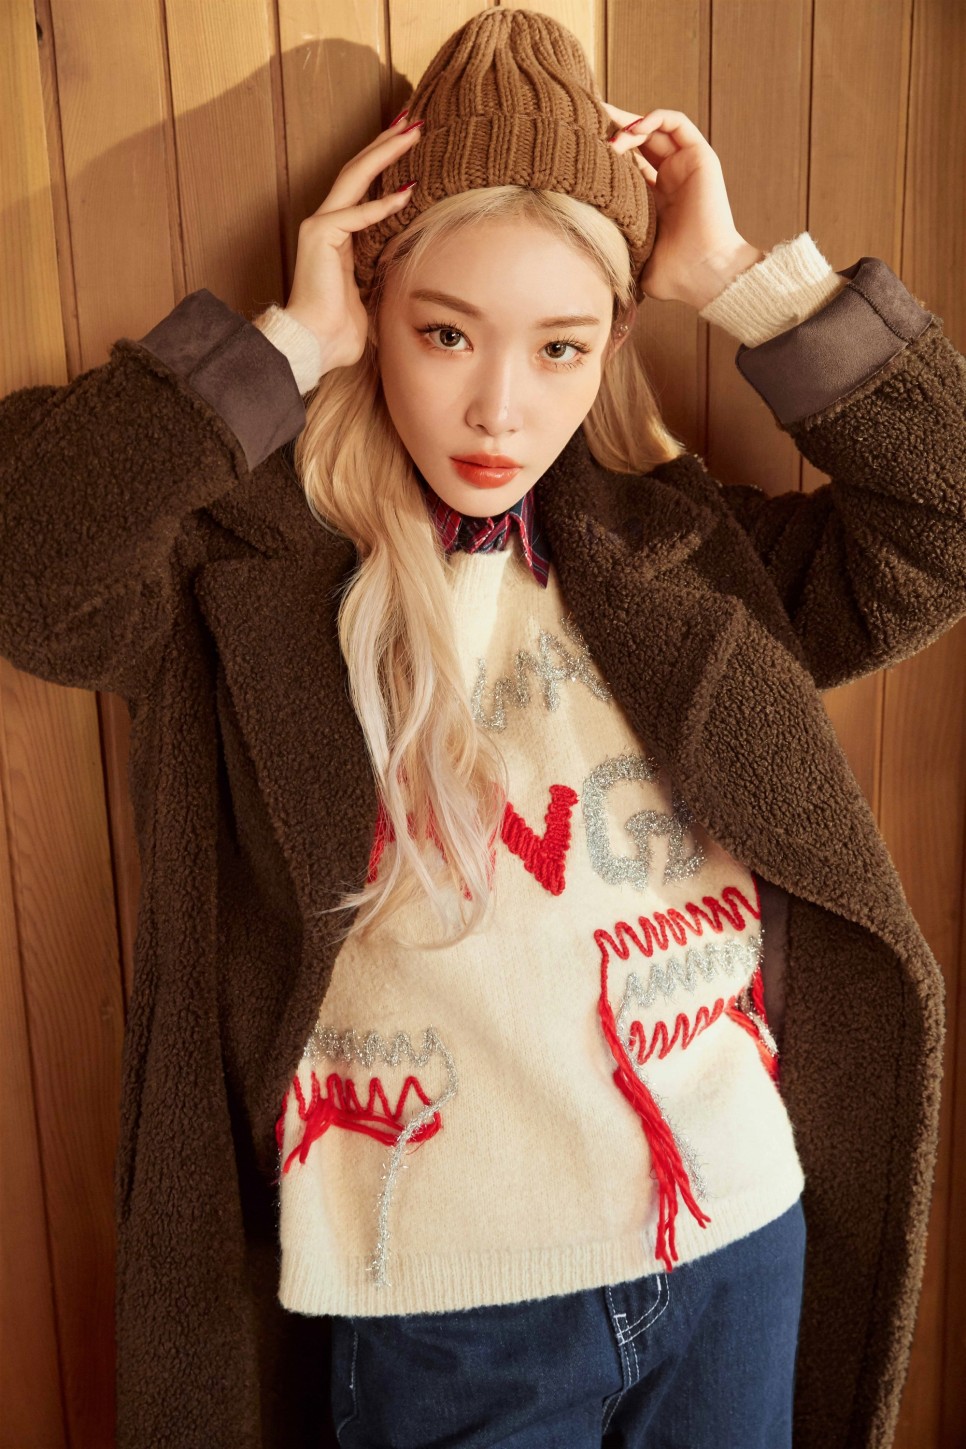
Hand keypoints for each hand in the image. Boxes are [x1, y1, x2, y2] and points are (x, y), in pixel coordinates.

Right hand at [284, 112, 421, 371]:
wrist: (314, 346)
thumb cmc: (338, 332)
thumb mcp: (371, 298)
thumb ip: (384, 278)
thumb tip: (410, 283)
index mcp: (339, 236)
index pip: (364, 187)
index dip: (386, 162)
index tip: (410, 141)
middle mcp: (326, 223)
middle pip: (359, 170)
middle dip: (387, 142)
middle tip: (414, 118)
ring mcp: (321, 226)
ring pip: (355, 177)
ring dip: (385, 152)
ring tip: (413, 130)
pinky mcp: (320, 236)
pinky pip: (355, 214)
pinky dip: (381, 205)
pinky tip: (407, 192)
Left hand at [602, 104, 764, 308]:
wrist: (702, 272)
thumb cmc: (672, 274)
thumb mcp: (634, 255)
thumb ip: (615, 246)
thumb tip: (580, 253)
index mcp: (654, 199)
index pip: (628, 164)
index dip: (606, 152)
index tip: (582, 147)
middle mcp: (670, 179)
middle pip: (639, 141)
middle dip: (614, 128)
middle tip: (589, 121)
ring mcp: (685, 166)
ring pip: (655, 129)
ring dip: (631, 125)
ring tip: (613, 139)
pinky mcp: (700, 157)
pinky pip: (677, 123)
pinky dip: (654, 118)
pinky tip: (634, 130)